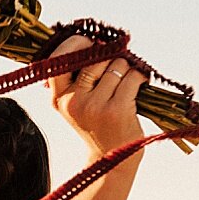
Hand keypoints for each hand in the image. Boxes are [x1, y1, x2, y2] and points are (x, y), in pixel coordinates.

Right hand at [44, 35, 148, 156]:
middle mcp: (73, 102)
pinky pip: (132, 76)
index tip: (90, 43)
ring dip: (126, 68)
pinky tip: (139, 85)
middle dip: (109, 57)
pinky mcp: (117, 110)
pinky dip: (140, 77)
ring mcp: (94, 106)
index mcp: (58, 98)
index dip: (76, 44)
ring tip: (125, 84)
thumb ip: (76, 77)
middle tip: (114, 69)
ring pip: (117, 64)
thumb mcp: (76, 104)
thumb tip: (96, 40)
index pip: (58, 59)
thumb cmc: (97, 124)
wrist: (110, 159)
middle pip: (95, 57)